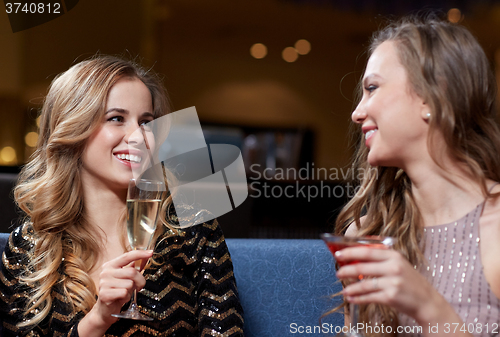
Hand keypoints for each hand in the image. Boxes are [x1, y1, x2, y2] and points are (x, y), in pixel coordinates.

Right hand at [78, 250, 152, 335]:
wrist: (105, 310)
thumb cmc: (117, 291)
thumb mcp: (125, 277)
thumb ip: (133, 266)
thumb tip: (146, 256)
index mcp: (110, 265)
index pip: (127, 256)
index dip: (140, 254)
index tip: (150, 253)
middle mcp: (105, 272)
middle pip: (132, 272)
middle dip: (139, 281)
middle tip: (136, 287)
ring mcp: (104, 283)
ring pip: (130, 284)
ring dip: (131, 291)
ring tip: (124, 293)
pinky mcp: (104, 294)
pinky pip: (125, 293)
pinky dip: (127, 297)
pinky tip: (120, 299)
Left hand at [334, 247, 448, 324]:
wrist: (427, 301)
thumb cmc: (410, 282)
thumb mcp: (399, 264)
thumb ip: (381, 259)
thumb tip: (356, 257)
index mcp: (394, 256)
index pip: (367, 251)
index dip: (350, 252)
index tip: (338, 254)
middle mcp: (393, 267)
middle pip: (362, 267)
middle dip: (347, 270)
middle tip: (338, 272)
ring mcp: (392, 282)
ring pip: (363, 284)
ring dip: (351, 288)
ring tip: (344, 289)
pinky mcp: (391, 297)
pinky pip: (369, 297)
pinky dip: (358, 298)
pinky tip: (351, 299)